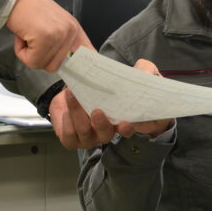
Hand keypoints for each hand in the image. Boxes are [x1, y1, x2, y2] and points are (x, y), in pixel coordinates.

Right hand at [6, 0, 92, 70]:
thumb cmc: (29, 9)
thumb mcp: (54, 23)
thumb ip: (63, 42)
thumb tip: (67, 64)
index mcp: (74, 29)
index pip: (88, 55)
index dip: (81, 68)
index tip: (79, 75)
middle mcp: (70, 31)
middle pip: (55, 66)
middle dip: (39, 56)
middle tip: (33, 39)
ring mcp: (58, 34)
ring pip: (42, 64)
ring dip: (29, 54)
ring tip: (28, 35)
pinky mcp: (44, 38)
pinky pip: (31, 61)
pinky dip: (21, 52)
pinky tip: (22, 36)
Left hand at [48, 59, 173, 147]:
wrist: (75, 86)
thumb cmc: (104, 82)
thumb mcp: (128, 72)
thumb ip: (142, 71)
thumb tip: (144, 73)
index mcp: (120, 120)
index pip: (128, 129)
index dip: (127, 128)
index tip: (126, 122)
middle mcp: (105, 132)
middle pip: (106, 135)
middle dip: (102, 124)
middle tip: (97, 110)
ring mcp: (88, 137)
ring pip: (85, 133)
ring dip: (78, 114)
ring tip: (72, 94)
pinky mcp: (71, 139)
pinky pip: (69, 136)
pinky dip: (66, 121)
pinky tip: (66, 107)